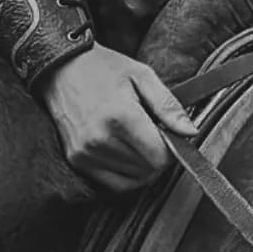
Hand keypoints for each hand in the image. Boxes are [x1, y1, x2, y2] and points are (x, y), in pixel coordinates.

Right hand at [38, 44, 196, 194]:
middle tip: (152, 132)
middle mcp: (100, 139)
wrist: (62, 67)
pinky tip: (126, 153)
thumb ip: (168, 106)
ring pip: (132, 179)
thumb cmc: (102, 67)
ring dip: (142, 165)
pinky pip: (113, 184)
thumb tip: (191, 132)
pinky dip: (126, 174)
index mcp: (121, 117)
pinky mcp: (77, 160)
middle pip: (147, 170)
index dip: (171, 149)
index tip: (169, 135)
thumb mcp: (142, 76)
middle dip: (157, 155)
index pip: (159, 157)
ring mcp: (86, 153)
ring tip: (137, 138)